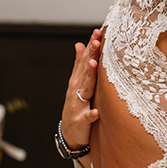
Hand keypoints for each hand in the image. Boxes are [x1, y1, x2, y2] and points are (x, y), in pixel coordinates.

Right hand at [62, 28, 102, 148]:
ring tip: (93, 64)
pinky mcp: (80, 121)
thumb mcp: (76, 85)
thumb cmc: (76, 106)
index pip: (84, 60)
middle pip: (85, 70)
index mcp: (78, 81)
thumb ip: (79, 65)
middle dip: (90, 55)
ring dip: (88, 77)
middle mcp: (76, 90)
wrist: (69, 135)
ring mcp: (77, 105)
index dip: (90, 47)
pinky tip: (97, 111)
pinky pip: (87, 117)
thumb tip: (79, 44)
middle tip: (96, 41)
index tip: (97, 32)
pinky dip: (91, 114)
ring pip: (84, 89)